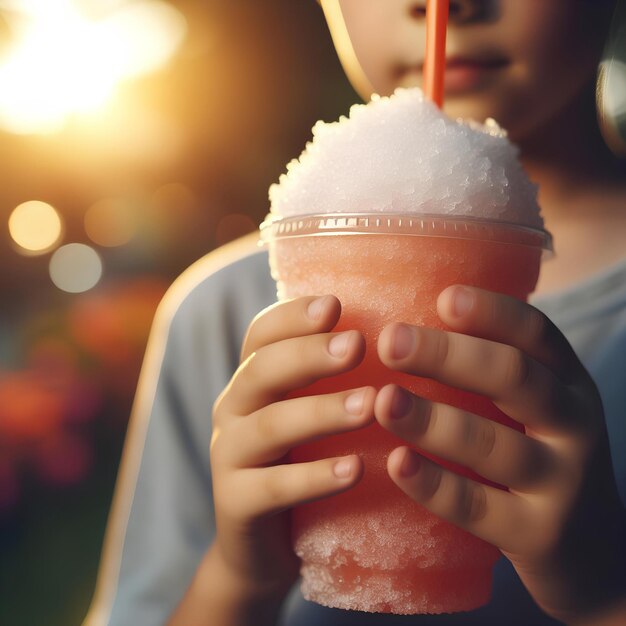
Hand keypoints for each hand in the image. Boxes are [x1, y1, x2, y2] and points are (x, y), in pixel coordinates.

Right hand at [210, 295, 375, 599]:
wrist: (263, 544)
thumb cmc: (301, 463)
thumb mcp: (311, 414)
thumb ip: (334, 378)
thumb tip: (398, 334)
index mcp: (252, 379)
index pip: (261, 335)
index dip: (292, 316)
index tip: (336, 305)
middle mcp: (233, 408)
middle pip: (261, 370)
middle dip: (309, 355)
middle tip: (357, 345)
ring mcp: (228, 456)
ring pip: (269, 426)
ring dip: (321, 412)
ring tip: (370, 405)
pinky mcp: (234, 503)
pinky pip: (273, 488)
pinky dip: (314, 477)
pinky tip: (355, 469)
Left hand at [375, 285, 625, 623]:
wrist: (593, 549)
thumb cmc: (542, 457)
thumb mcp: (537, 406)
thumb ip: (493, 370)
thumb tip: (413, 327)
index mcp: (567, 381)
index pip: (535, 334)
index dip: (492, 313)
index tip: (443, 299)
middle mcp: (573, 423)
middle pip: (514, 378)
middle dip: (449, 356)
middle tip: (391, 341)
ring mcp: (562, 482)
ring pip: (494, 445)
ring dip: (434, 421)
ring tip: (384, 400)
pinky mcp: (539, 536)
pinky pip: (479, 508)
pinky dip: (436, 484)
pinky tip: (398, 464)